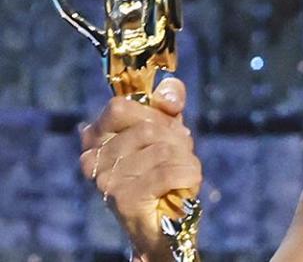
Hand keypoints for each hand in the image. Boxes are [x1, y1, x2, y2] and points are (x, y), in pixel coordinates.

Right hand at [79, 77, 201, 259]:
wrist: (162, 225)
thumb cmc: (162, 172)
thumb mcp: (167, 129)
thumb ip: (167, 102)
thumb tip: (169, 96)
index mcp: (95, 139)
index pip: (120, 106)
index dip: (153, 112)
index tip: (167, 123)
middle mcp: (93, 159)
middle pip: (150, 128)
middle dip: (177, 140)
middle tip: (179, 155)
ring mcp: (107, 181)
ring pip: (165, 150)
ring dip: (186, 160)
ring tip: (181, 172)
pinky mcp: (125, 199)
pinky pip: (170, 172)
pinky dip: (189, 175)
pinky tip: (186, 184)